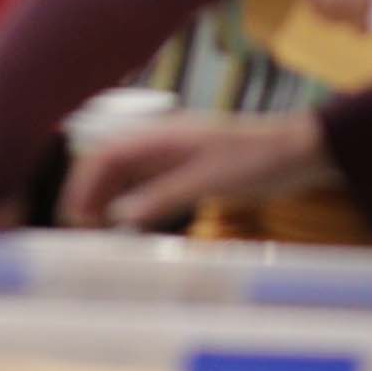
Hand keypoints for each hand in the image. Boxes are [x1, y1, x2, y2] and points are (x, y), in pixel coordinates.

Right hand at [61, 110, 333, 232]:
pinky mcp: (186, 169)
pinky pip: (145, 184)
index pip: (104, 155)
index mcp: (160, 136)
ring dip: (106, 200)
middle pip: (108, 164)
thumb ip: (161, 198)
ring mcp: (173, 155)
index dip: (82, 185)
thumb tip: (116, 219)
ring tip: (96, 234)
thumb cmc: (256, 160)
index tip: (73, 219)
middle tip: (79, 233)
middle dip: (88, 194)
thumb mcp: (208, 181)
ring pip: (124, 175)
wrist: (298, 151)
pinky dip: (129, 203)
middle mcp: (160, 142)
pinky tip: (129, 226)